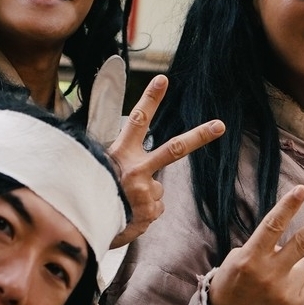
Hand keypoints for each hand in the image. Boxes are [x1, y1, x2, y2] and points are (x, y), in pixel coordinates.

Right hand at [105, 75, 224, 248]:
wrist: (83, 225)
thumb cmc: (91, 191)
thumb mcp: (100, 167)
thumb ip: (120, 160)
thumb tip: (136, 163)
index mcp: (121, 153)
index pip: (137, 120)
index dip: (150, 99)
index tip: (163, 79)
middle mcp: (136, 168)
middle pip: (175, 148)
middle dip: (199, 136)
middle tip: (220, 125)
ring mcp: (146, 190)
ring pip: (158, 188)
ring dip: (146, 196)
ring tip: (125, 203)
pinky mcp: (151, 211)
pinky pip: (155, 208)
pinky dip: (145, 213)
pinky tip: (129, 214)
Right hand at [207, 186, 303, 304]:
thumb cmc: (230, 288)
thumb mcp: (233, 262)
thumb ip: (258, 248)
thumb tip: (282, 241)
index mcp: (250, 258)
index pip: (272, 226)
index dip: (287, 207)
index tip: (301, 190)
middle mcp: (269, 274)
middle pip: (302, 242)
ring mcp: (284, 292)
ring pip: (303, 265)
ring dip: (293, 268)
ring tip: (273, 282)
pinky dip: (296, 286)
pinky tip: (278, 295)